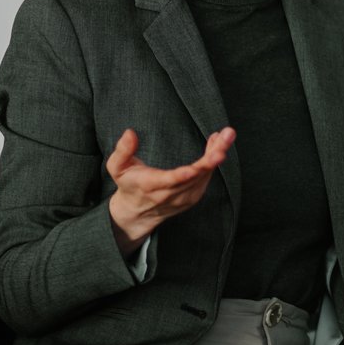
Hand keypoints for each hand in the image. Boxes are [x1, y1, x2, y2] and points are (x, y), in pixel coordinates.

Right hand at [106, 127, 233, 255]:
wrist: (137, 211)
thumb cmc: (128, 183)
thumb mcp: (117, 167)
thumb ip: (122, 151)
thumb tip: (130, 132)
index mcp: (151, 186)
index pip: (170, 181)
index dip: (183, 175)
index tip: (196, 167)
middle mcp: (170, 195)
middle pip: (195, 175)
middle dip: (212, 156)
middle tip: (227, 137)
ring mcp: (184, 198)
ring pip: (205, 176)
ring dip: (217, 154)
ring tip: (226, 135)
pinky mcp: (193, 197)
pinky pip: (207, 178)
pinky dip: (214, 161)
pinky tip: (218, 144)